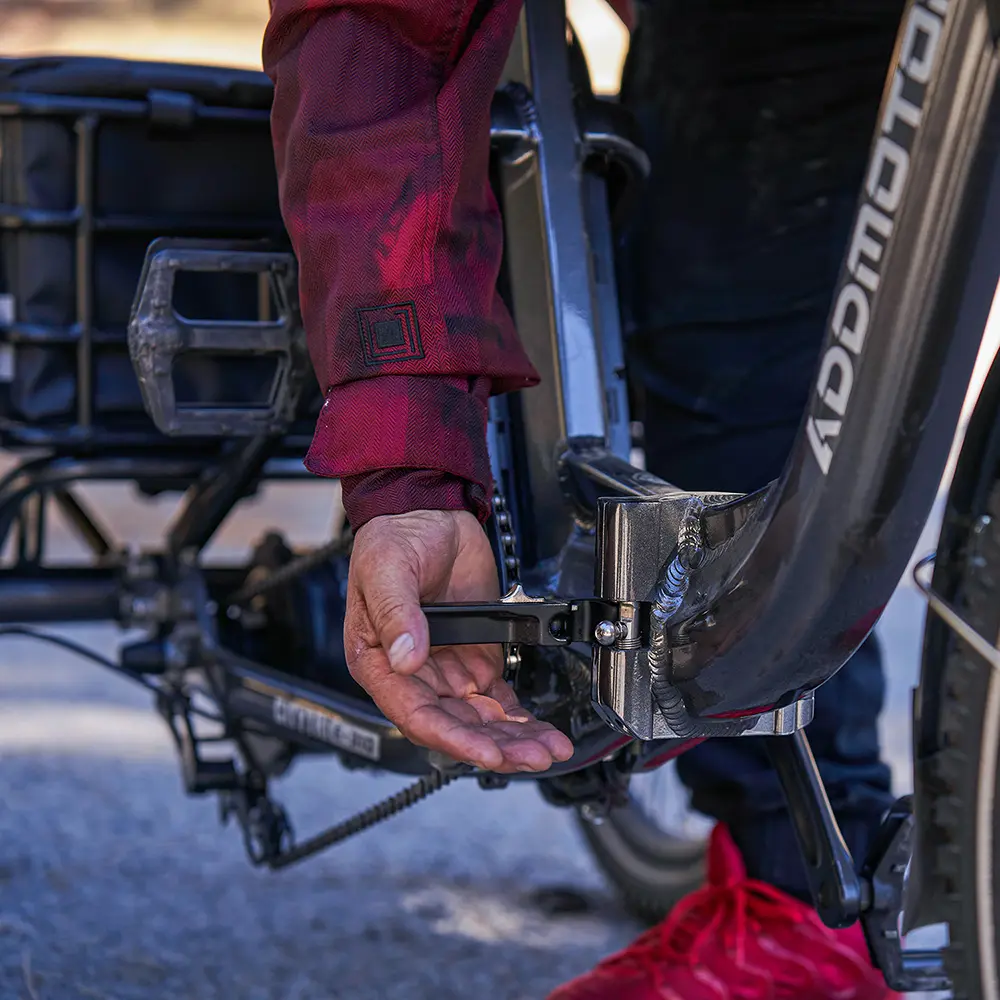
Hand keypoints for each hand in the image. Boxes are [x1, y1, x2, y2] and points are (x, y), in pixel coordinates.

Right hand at [344, 509, 574, 771]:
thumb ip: (397, 615)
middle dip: (494, 746)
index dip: (452, 738)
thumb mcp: (387, 570)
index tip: (486, 751)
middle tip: (533, 756)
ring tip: (548, 749)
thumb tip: (407, 659)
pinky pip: (497, 699)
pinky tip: (541, 732)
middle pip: (454, 725)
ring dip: (513, 738)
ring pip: (480, 719)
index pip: (415, 714)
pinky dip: (520, 718)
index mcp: (379, 660)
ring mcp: (447, 668)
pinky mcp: (476, 656)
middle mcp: (413, 674)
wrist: (428, 511)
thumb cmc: (391, 539)